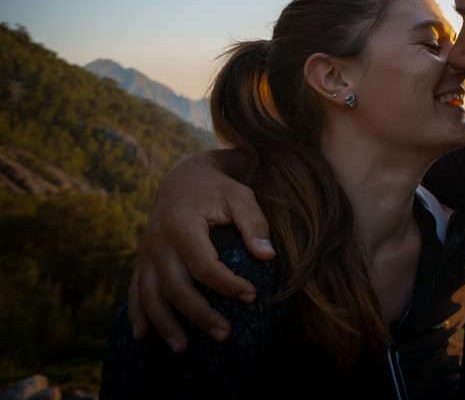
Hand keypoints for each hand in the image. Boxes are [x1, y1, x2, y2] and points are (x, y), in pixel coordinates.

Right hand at [127, 150, 273, 351]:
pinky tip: (141, 335)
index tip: (251, 295)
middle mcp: (158, 240)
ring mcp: (146, 251)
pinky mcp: (141, 258)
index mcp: (182, 224)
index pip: (204, 265)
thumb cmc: (218, 188)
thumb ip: (254, 223)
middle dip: (198, 315)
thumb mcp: (240, 196)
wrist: (184, 176)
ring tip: (183, 349)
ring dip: (164, 324)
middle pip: (174, 286)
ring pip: (149, 294)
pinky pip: (135, 289)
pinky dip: (137, 313)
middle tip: (224, 335)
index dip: (227, 284)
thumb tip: (267, 255)